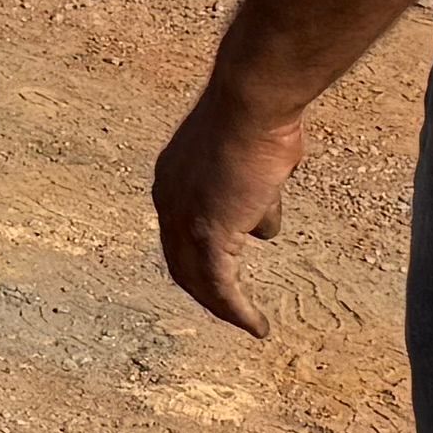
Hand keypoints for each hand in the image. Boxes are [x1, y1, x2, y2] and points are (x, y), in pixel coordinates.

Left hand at [151, 89, 304, 334]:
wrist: (251, 106)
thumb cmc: (259, 121)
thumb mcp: (254, 163)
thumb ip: (254, 195)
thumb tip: (263, 227)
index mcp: (172, 178)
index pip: (178, 229)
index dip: (196, 254)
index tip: (221, 272)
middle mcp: (168, 201)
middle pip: (180, 259)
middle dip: (203, 287)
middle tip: (228, 308)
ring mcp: (184, 220)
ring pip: (198, 279)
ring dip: (221, 305)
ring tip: (245, 323)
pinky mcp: (209, 237)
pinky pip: (221, 288)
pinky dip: (236, 311)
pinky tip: (256, 326)